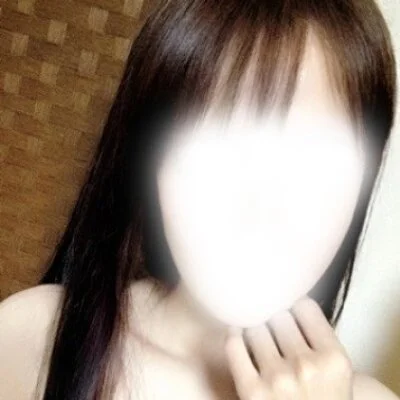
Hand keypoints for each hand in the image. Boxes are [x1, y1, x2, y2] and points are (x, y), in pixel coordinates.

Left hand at [225, 296, 353, 399]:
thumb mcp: (336, 373)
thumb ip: (319, 340)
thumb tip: (291, 303)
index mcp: (334, 359)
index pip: (305, 307)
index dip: (295, 310)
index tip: (290, 315)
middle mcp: (307, 366)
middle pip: (279, 316)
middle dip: (275, 322)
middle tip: (273, 330)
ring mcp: (277, 378)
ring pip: (256, 327)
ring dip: (255, 330)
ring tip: (257, 338)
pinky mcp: (251, 390)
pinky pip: (234, 344)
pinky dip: (234, 336)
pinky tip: (238, 337)